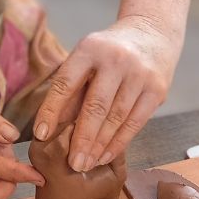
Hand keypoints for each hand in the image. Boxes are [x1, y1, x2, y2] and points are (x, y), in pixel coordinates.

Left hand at [33, 16, 179, 170]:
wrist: (152, 34)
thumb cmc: (108, 53)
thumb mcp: (85, 59)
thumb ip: (71, 89)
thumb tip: (50, 128)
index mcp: (89, 49)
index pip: (65, 83)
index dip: (51, 111)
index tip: (40, 135)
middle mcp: (116, 60)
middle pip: (95, 106)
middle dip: (82, 139)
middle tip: (72, 164)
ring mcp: (140, 74)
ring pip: (116, 118)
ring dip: (100, 146)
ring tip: (86, 164)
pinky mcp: (157, 89)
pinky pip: (135, 123)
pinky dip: (119, 143)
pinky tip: (105, 156)